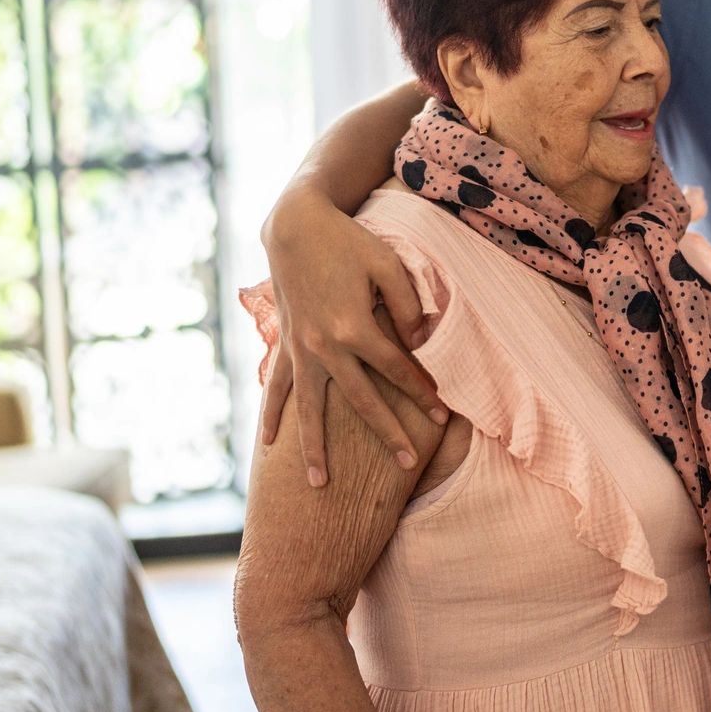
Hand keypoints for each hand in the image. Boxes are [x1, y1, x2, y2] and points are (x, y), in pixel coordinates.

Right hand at [259, 190, 445, 484]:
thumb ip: (407, 305)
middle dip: (387, 433)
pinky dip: (271, 417)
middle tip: (406, 464)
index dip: (421, 392)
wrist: (296, 227)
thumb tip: (419, 343)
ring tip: (320, 484)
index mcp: (355, 328)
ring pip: (311, 410)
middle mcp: (325, 347)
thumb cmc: (349, 243)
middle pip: (363, 401)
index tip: (442, 413)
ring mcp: (301, 350)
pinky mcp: (285, 345)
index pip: (398, 370)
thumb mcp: (388, 264)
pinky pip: (277, 389)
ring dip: (315, 448)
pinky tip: (269, 445)